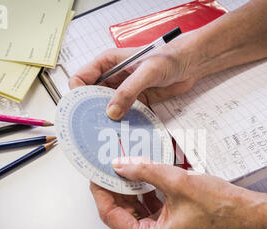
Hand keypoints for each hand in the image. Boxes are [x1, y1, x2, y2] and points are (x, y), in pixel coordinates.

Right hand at [69, 34, 201, 119]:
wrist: (190, 63)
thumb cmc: (170, 57)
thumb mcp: (147, 71)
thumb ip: (129, 91)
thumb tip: (112, 112)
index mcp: (107, 63)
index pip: (80, 79)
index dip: (77, 95)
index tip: (81, 110)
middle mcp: (112, 77)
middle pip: (90, 97)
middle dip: (89, 112)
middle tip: (92, 127)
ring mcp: (123, 91)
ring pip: (106, 108)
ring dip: (105, 120)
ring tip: (105, 134)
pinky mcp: (135, 101)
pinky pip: (123, 115)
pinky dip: (122, 124)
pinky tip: (122, 132)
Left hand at [90, 157, 261, 228]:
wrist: (243, 213)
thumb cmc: (218, 206)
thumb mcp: (177, 182)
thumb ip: (145, 170)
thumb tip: (120, 164)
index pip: (111, 216)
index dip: (102, 192)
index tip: (97, 173)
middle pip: (119, 214)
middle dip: (114, 188)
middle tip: (109, 166)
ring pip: (132, 210)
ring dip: (127, 189)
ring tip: (124, 167)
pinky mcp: (166, 227)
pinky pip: (146, 209)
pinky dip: (141, 192)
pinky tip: (142, 175)